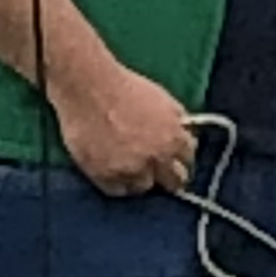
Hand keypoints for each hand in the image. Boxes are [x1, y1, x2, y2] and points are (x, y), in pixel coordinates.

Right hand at [57, 59, 198, 197]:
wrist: (87, 86)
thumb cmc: (125, 88)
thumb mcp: (164, 101)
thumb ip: (178, 123)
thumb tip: (185, 137)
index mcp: (174, 140)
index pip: (187, 161)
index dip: (179, 159)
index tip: (172, 160)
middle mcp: (156, 159)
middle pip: (172, 182)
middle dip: (167, 176)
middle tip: (157, 171)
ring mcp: (130, 170)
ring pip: (143, 187)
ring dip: (140, 179)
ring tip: (128, 166)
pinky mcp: (104, 175)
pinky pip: (117, 190)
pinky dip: (116, 182)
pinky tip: (112, 169)